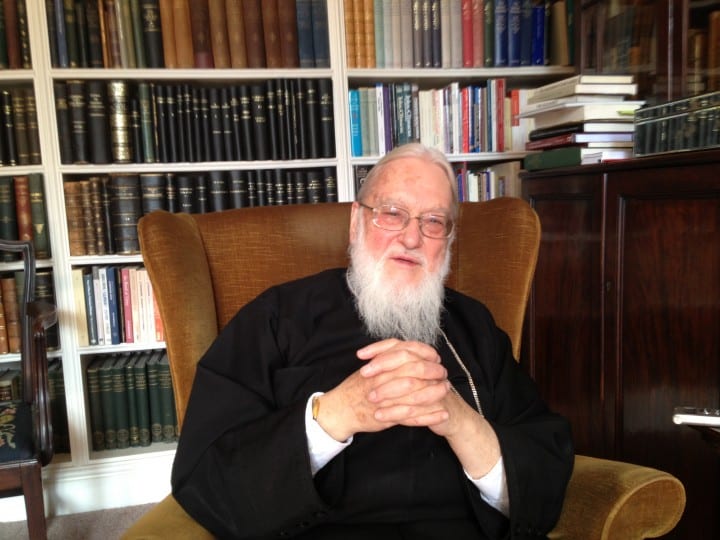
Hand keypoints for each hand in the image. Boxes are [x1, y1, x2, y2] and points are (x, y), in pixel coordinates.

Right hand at [316, 339, 451, 440]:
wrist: (340, 410)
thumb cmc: (355, 387)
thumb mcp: (370, 366)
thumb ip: (387, 359)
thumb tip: (408, 350)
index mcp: (380, 365)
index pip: (407, 353)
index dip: (424, 353)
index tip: (434, 356)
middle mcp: (384, 379)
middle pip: (415, 371)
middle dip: (433, 371)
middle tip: (443, 373)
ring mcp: (387, 399)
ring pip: (417, 394)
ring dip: (435, 392)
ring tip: (447, 391)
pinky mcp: (389, 417)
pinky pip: (413, 417)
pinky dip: (430, 416)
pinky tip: (443, 415)